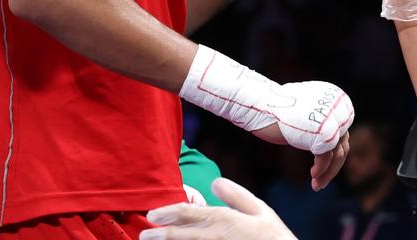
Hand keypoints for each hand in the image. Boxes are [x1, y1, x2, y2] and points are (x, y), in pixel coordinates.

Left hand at [141, 178, 297, 239]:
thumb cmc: (273, 236)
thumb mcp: (260, 209)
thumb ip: (236, 195)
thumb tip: (214, 183)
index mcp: (225, 220)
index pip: (189, 213)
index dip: (168, 212)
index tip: (153, 213)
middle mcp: (216, 238)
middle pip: (180, 236)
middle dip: (160, 235)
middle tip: (144, 235)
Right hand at [179, 46, 353, 189]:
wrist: (259, 104)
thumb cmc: (275, 109)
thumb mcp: (305, 112)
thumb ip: (320, 122)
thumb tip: (330, 143)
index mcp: (335, 99)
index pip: (342, 133)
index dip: (335, 153)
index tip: (325, 169)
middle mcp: (337, 108)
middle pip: (343, 144)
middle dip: (333, 166)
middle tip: (322, 182)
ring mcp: (331, 120)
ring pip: (338, 153)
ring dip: (328, 173)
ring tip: (317, 186)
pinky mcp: (322, 133)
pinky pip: (326, 157)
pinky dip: (321, 170)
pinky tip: (313, 178)